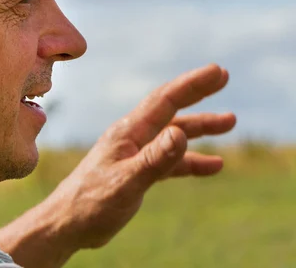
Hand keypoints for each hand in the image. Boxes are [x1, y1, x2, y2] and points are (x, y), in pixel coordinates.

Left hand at [49, 63, 235, 250]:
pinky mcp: (135, 172)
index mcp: (127, 133)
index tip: (217, 72)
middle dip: (197, 93)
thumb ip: (154, 159)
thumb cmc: (90, 203)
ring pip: (172, 134)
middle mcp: (131, 137)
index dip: (192, 84)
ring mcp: (133, 154)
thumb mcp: (126, 182)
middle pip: (170, 110)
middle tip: (223, 77)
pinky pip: (169, 161)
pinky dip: (190, 161)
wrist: (66, 224)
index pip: (164, 101)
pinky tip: (213, 165)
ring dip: (200, 127)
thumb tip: (181, 132)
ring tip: (230, 122)